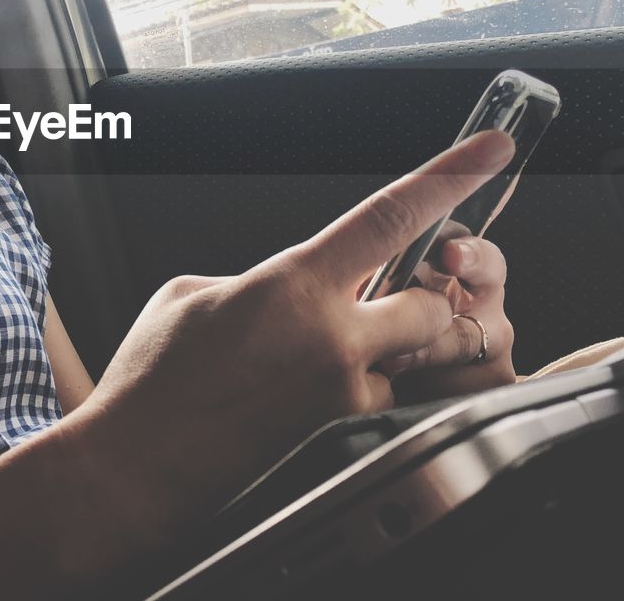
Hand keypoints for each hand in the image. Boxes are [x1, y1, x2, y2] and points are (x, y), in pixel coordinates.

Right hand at [67, 130, 516, 534]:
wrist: (130, 472)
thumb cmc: (152, 381)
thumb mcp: (193, 295)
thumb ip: (263, 279)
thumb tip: (296, 287)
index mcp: (293, 284)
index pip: (391, 215)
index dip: (451, 176)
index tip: (492, 150)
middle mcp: (332, 340)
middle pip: (433, 304)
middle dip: (419, 299)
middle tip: (377, 306)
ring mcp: (344, 399)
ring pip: (415, 364)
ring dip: (388, 355)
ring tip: (317, 367)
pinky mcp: (343, 445)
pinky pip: (383, 410)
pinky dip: (360, 399)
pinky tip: (300, 407)